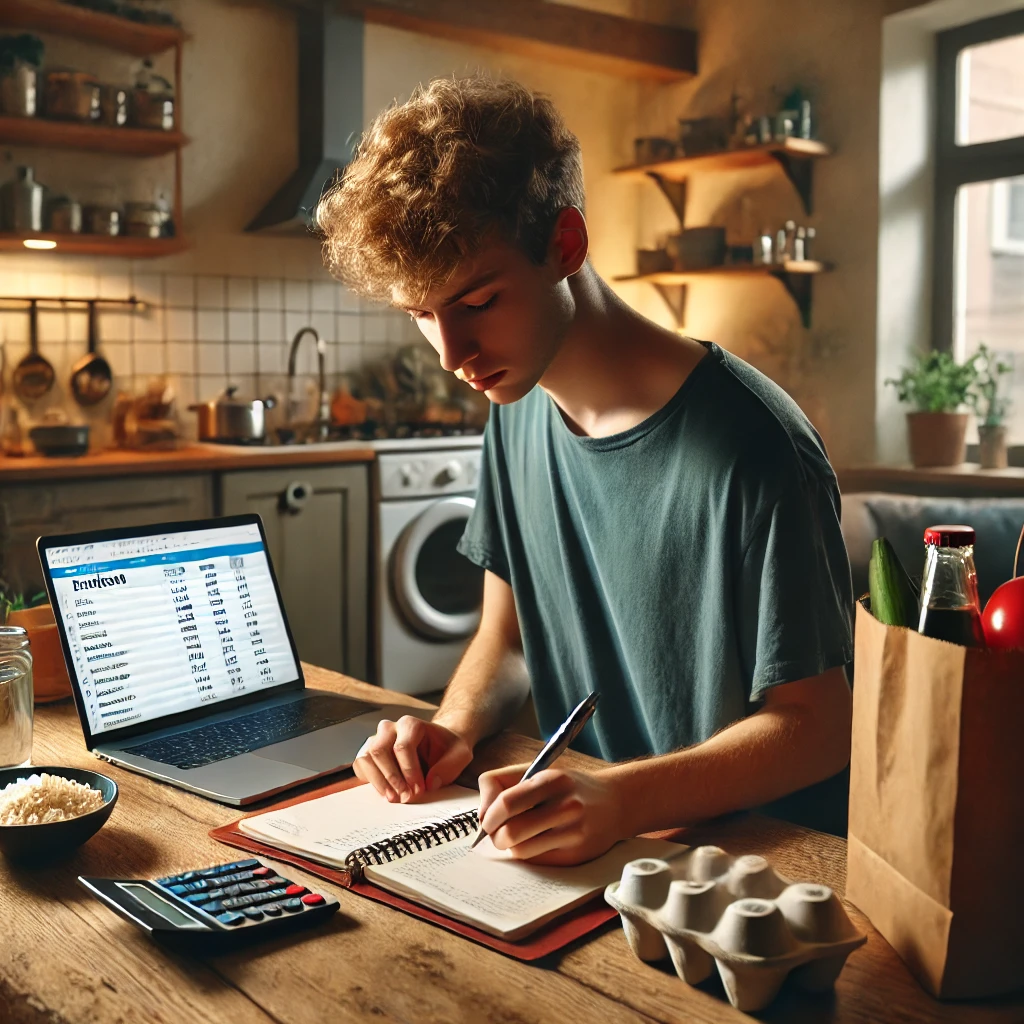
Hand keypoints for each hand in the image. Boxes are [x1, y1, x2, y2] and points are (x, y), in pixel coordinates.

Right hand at [353, 716, 472, 802]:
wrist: (439, 745)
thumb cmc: (447, 748)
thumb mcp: (460, 754)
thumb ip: (449, 766)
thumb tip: (431, 783)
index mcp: (411, 724)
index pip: (402, 747)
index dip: (409, 771)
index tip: (419, 790)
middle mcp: (390, 728)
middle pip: (380, 751)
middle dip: (392, 778)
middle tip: (406, 797)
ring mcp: (377, 739)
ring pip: (366, 758)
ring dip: (379, 781)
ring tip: (394, 798)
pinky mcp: (369, 753)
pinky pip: (361, 766)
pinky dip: (371, 781)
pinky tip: (386, 793)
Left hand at [477, 764, 626, 865]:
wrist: (617, 802)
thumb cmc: (570, 787)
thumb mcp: (543, 771)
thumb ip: (507, 784)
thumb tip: (481, 816)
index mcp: (553, 780)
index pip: (506, 801)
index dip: (488, 814)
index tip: (486, 819)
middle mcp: (565, 806)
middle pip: (511, 831)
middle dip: (495, 836)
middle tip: (495, 833)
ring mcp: (573, 833)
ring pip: (521, 851)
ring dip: (510, 847)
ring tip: (517, 837)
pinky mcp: (576, 856)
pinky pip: (537, 861)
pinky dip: (528, 854)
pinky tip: (536, 843)